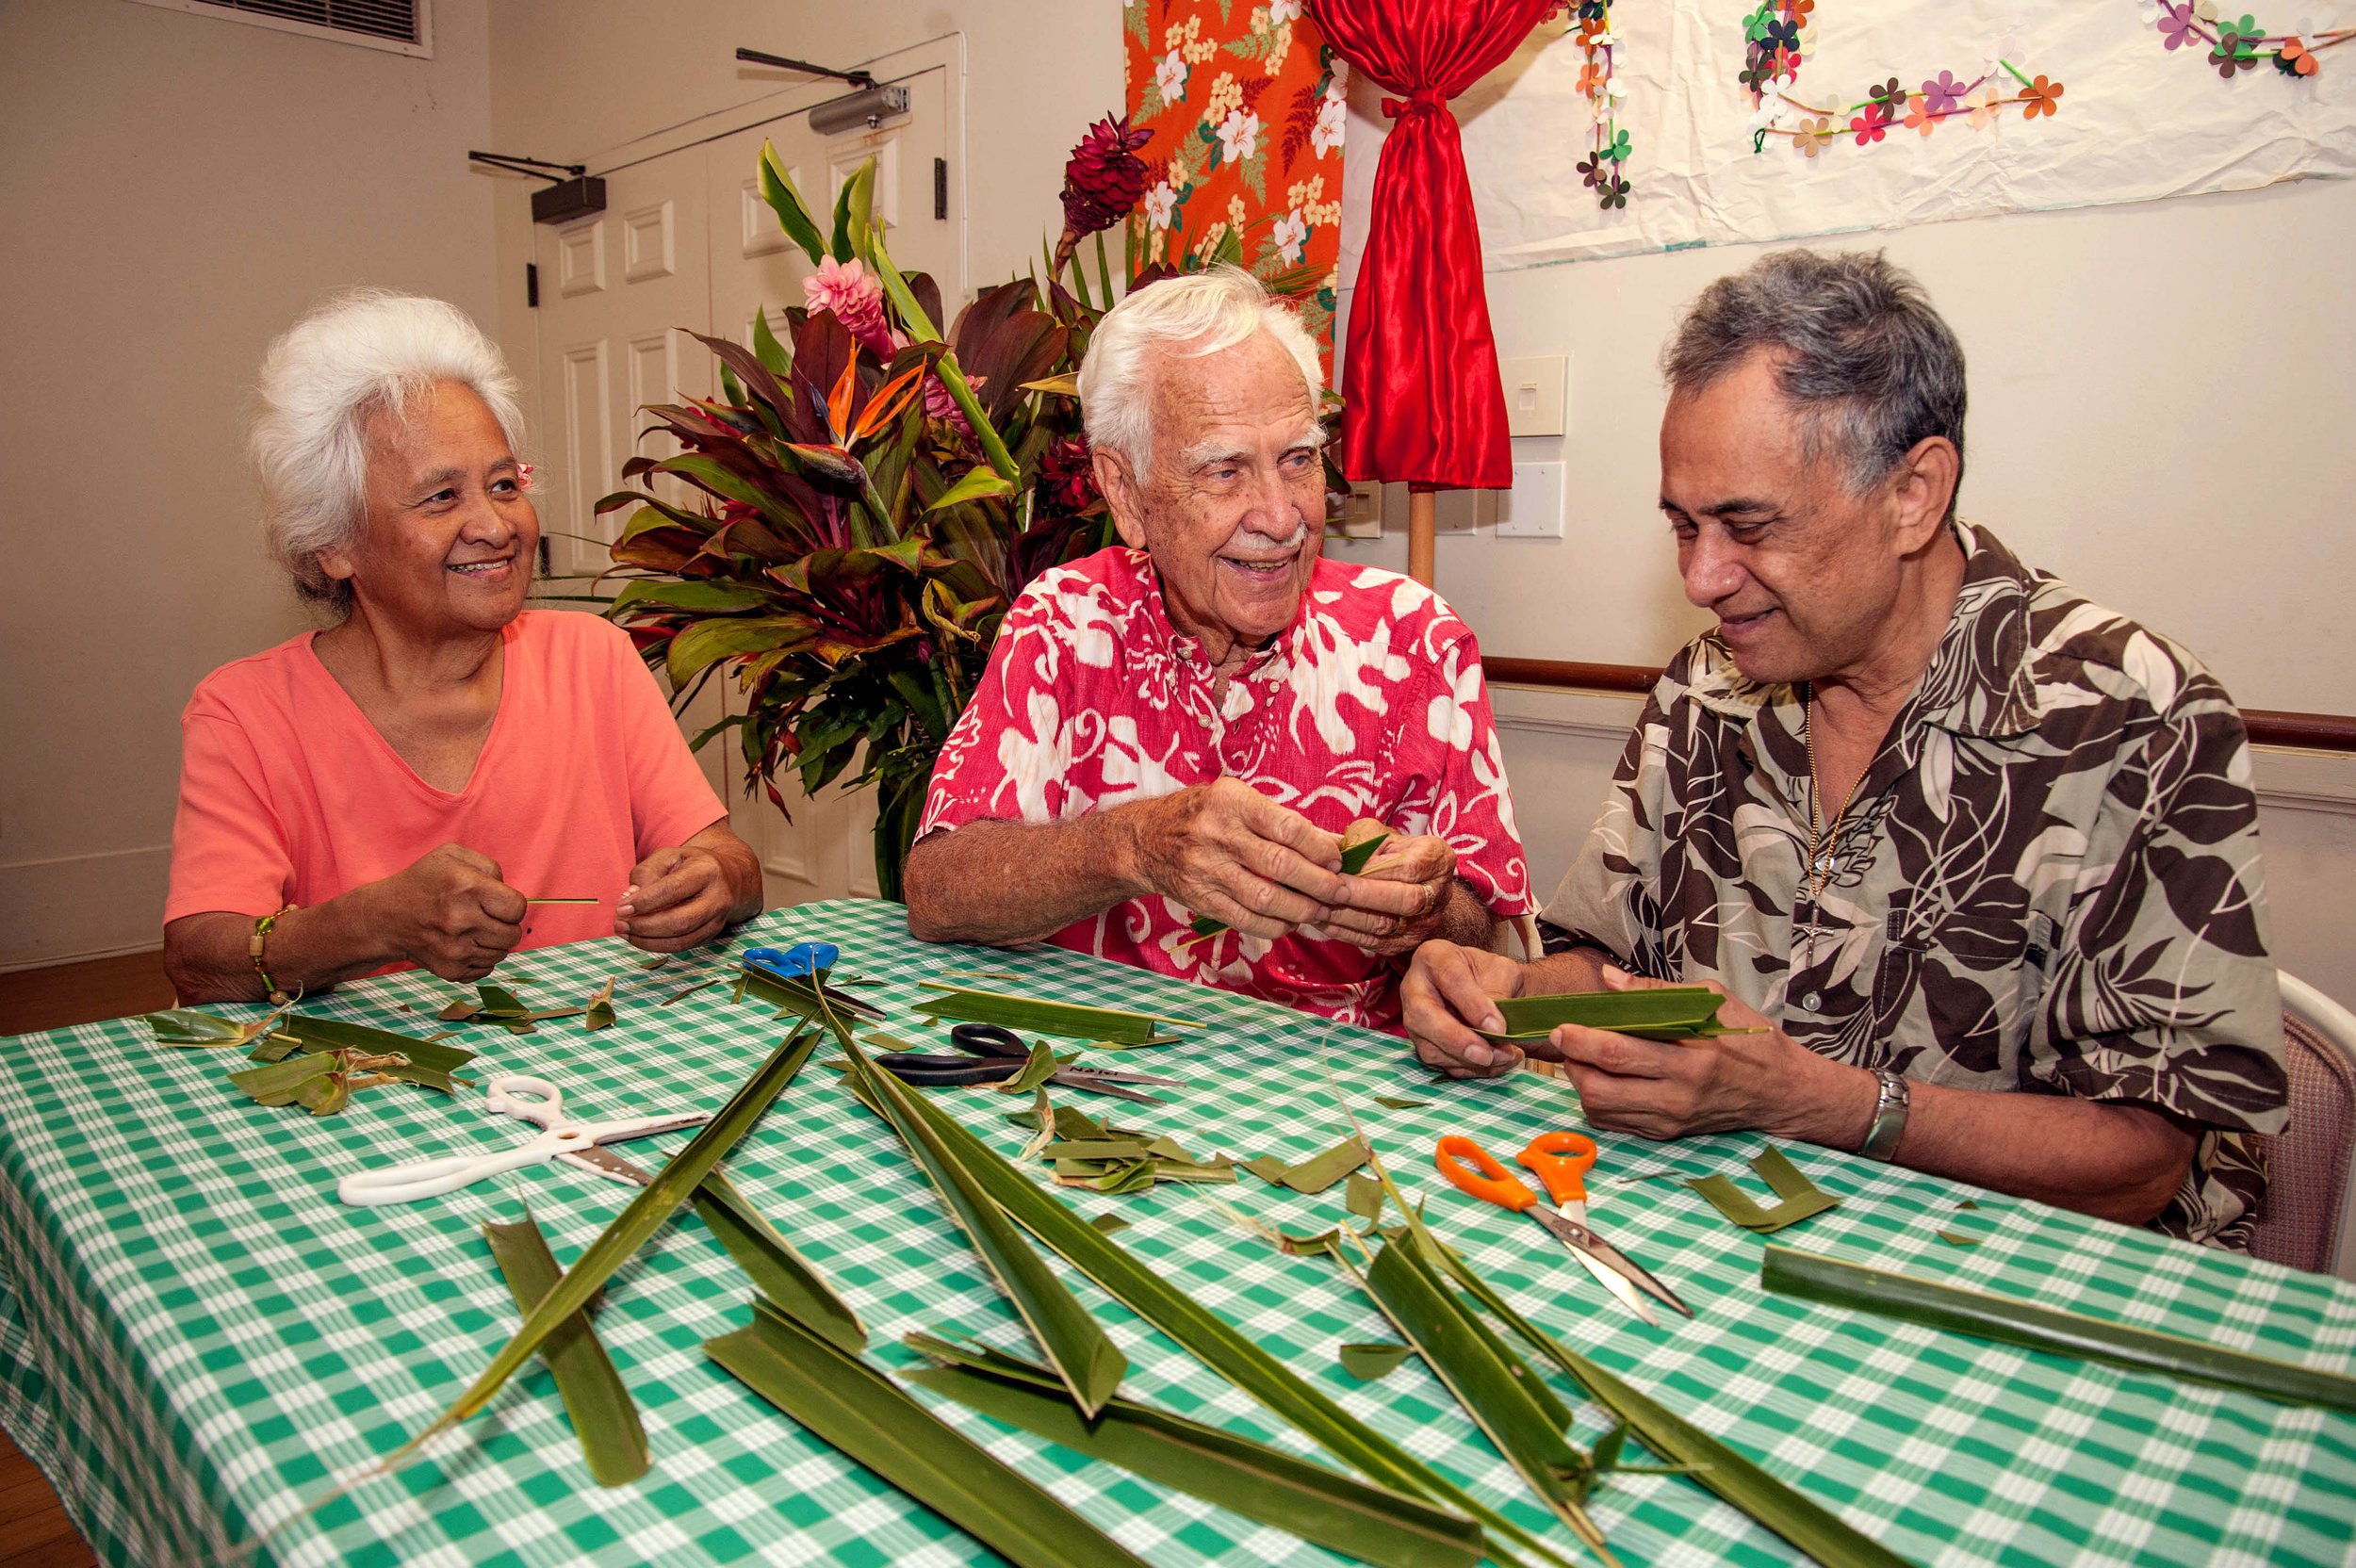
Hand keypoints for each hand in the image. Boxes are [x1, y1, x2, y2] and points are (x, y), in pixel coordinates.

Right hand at [371, 843, 525, 980]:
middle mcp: (462, 921)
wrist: (385, 918)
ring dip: (493, 942)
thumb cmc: (423, 883)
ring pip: (502, 953)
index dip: (512, 906)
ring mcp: (456, 950)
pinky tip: (462, 944)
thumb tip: (508, 890)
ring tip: (471, 929)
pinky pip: (486, 969)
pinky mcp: (450, 970)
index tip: (498, 903)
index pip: (517, 908)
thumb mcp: (452, 856)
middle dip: (505, 925)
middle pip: (513, 935)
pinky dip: (480, 958)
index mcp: (468, 888)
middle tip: (486, 917)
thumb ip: (489, 866)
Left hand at [617, 845, 738, 952]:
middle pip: (679, 920)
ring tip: (625, 933)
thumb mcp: (668, 856)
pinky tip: (639, 938)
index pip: (673, 890)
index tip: (621, 908)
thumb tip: (629, 899)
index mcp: (706, 871)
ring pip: (681, 939)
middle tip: (619, 924)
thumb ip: (646, 873)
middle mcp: (718, 897)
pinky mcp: (712, 934)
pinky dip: (657, 946)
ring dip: (648, 941)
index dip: (644, 902)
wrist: (728, 876)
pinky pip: (683, 947)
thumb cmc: (691, 865)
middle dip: (644, 926)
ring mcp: (718, 919)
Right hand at [1125, 779, 1349, 939]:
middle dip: (1320, 882)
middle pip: (1280, 864)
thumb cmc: (1202, 814)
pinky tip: (1291, 922)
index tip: (1337, 859)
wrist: (1145, 840)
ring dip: (1302, 909)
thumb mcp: (1236, 799)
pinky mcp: (1201, 899)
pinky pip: (1246, 919)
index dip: (1319, 847)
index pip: (1287, 826)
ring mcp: (1207, 870)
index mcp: (1232, 802)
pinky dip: (1275, 925)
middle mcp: (1218, 834)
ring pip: (1265, 897)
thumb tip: (1332, 844)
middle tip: (1342, 891)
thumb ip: (1280, 820)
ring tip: (1322, 910)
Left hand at [1313, 821, 1458, 954]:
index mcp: (1437, 859)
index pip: (1407, 868)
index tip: (1340, 869)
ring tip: (1316, 905)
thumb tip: (1338, 858)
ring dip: (1347, 917)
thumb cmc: (1391, 852)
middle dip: (1363, 896)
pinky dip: (1344, 932)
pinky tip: (1321, 921)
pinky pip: (1372, 943)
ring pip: (1385, 925)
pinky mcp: (1402, 945)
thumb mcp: (1382, 835)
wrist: (1413, 884)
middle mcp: (1437, 894)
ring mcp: (1422, 924)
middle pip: (1404, 901)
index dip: (1372, 870)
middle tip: (1329, 890)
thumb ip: (1364, 841)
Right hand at [1402, 938, 1529, 1078]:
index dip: (1473, 1005)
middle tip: (1487, 1054)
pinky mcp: (1424, 1045)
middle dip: (1457, 1040)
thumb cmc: (1491, 975)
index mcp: (1434, 957)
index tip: (1499, 1027)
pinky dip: (1472, 1069)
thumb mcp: (1502, 971)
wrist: (1490, 991)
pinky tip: (1497, 1063)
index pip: (1450, 979)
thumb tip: (1495, 1028)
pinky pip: (1443, 1065)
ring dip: (1469, 1061)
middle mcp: (1415, 988)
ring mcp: (1416, 1021)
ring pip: (1430, 1048)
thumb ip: (1499, 992)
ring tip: (1505, 1057)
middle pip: (1423, 1016)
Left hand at [1536, 967, 1873, 1141]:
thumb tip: (1610, 979)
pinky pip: (1614, 1123)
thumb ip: (1657, 991)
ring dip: (1580, 1082)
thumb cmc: (1749, 1040)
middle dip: (1571, 1062)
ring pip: (1601, 1109)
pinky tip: (1602, 1078)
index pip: (1619, 1053)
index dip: (1582, 1040)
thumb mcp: (1713, 1001)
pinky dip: (1597, 1102)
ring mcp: (1670, 1120)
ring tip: (1583, 1056)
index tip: (1562, 1024)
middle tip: (1564, 1039)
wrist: (1781, 1092)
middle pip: (1600, 1087)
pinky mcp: (1666, 1133)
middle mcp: (1677, 1096)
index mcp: (1691, 1059)